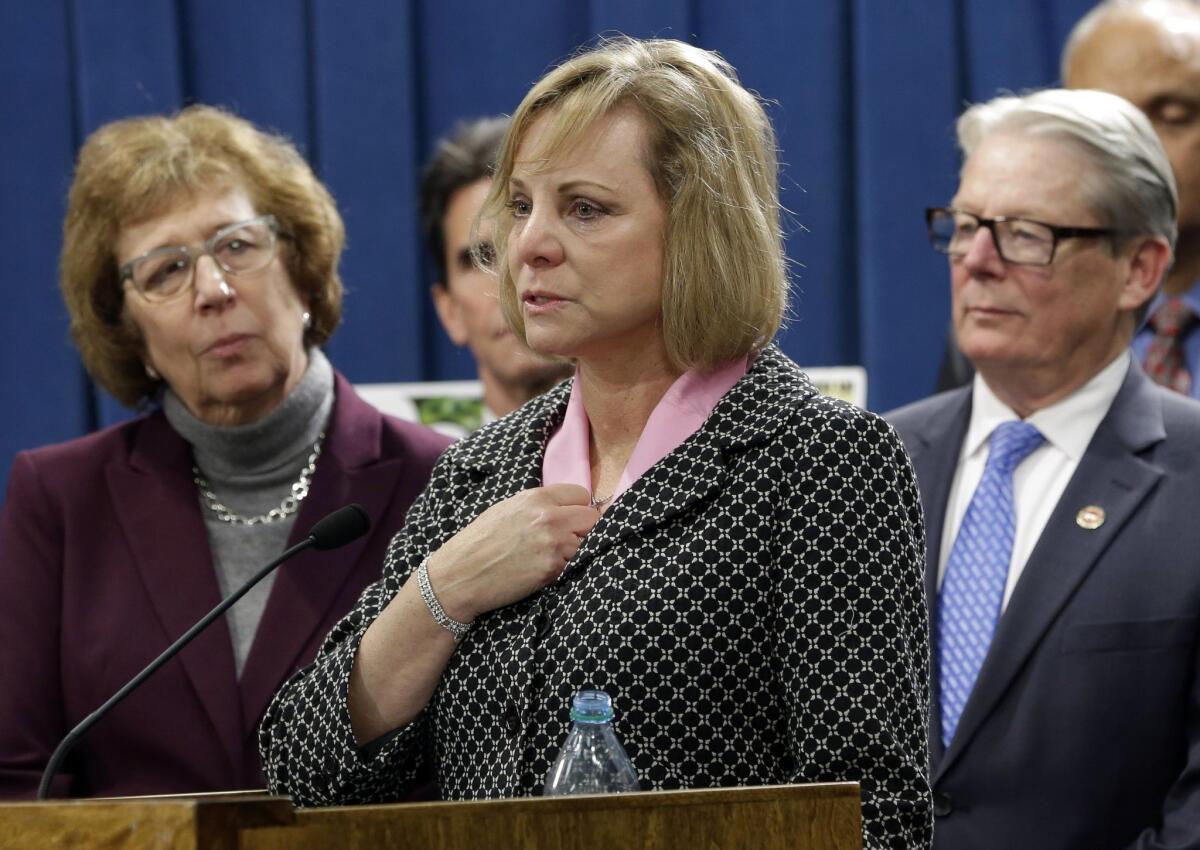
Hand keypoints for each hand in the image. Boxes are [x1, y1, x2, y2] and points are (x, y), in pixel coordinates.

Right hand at [427, 484, 597, 620]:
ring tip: (554, 559)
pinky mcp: (553, 569)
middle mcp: (548, 517)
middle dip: (584, 530)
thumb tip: (564, 509)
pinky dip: (568, 570)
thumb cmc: (478, 542)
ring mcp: (553, 544)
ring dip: (577, 552)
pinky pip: (575, 566)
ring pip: (588, 544)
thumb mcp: (506, 510)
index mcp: (536, 498)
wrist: (458, 575)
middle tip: (568, 542)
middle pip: (592, 519)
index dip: (578, 508)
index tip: (570, 520)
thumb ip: (538, 506)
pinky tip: (548, 571)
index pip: (581, 495)